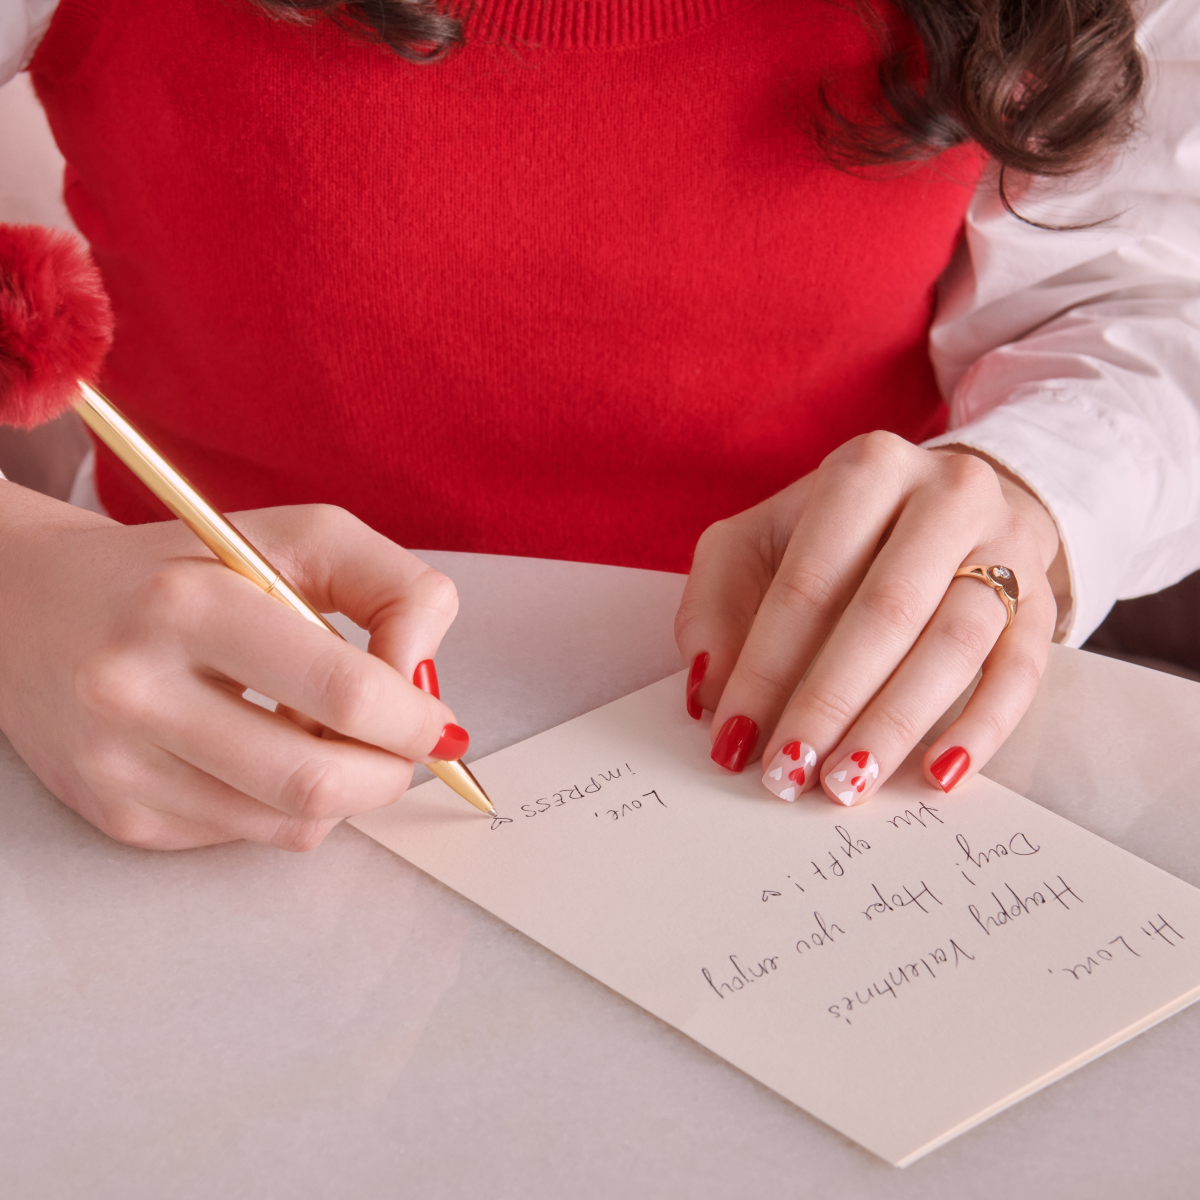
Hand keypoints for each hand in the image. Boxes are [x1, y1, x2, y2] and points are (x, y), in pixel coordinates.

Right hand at [0, 487, 460, 849]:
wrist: (33, 607)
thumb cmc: (192, 568)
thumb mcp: (301, 537)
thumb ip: (393, 588)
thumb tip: (424, 683)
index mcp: (188, 606)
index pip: (342, 691)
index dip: (413, 716)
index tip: (432, 714)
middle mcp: (138, 692)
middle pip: (317, 780)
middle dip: (392, 771)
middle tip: (404, 744)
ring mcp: (121, 766)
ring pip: (292, 823)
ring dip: (347, 791)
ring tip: (333, 737)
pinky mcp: (119, 815)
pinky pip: (249, 835)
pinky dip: (288, 802)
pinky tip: (266, 749)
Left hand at [675, 432, 1062, 803]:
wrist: (949, 506)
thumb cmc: (835, 536)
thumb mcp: (757, 543)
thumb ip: (715, 605)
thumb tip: (708, 692)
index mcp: (866, 471)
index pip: (808, 581)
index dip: (765, 667)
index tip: (734, 738)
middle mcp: (948, 495)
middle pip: (887, 611)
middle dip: (830, 702)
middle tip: (789, 772)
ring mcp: (1007, 546)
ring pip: (956, 643)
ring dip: (896, 723)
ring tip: (848, 782)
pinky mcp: (1042, 600)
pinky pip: (1022, 671)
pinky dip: (982, 729)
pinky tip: (938, 775)